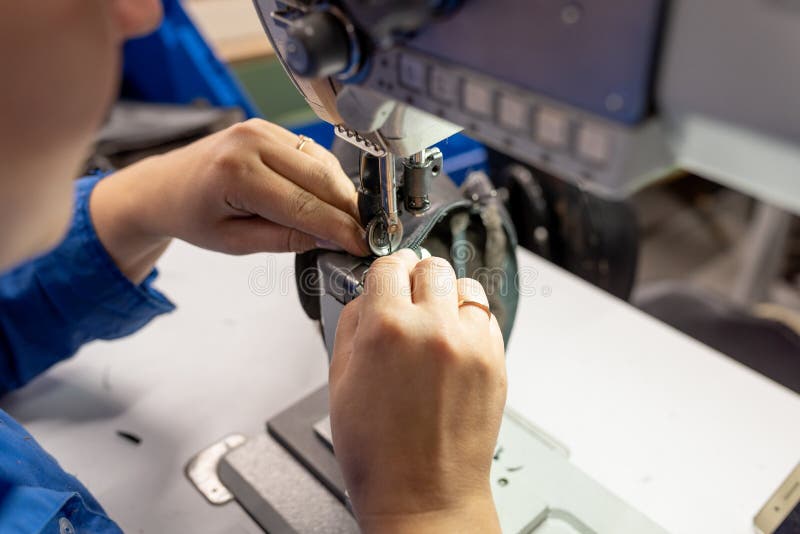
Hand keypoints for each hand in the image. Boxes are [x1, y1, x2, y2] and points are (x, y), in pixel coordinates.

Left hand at [90, 119, 367, 282]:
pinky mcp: (268, 126)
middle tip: (364, 236)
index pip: (305, 206)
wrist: (163, 186)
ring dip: (341, 193)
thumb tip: (331, 239)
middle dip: (348, 211)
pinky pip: (311, 152)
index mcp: (236, 174)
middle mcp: (251, 142)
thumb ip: (285, 239)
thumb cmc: (191, 215)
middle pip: (322, 179)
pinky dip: (326, 177)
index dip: (340, 229)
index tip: (362, 247)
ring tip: (348, 222)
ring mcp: (260, 129)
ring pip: (323, 163)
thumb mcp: (235, 242)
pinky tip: (329, 199)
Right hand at [329, 249, 506, 533]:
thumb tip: (363, 295)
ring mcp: (471, 344)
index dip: (384, 272)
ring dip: (447, 295)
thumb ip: (350, 325)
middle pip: (430, 266)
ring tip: (434, 322)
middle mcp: (433, 328)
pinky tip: (453, 344)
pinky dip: (470, 321)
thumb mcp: (339, 381)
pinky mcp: (496, 361)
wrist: (424, 493)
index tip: (385, 279)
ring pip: (465, 285)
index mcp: (386, 329)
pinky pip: (486, 317)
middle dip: (415, 278)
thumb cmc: (378, 451)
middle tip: (408, 300)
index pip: (390, 265)